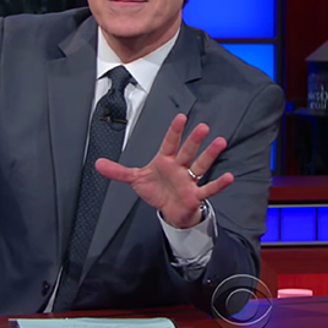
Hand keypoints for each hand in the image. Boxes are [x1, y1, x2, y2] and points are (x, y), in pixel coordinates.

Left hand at [95, 114, 232, 227]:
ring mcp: (188, 181)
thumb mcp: (135, 179)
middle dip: (193, 140)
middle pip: (187, 151)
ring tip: (220, 141)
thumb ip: (118, 171)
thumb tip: (97, 164)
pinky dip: (218, 184)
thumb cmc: (156, 190)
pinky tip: (229, 177)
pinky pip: (208, 189)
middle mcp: (179, 167)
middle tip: (202, 126)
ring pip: (200, 165)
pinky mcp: (195, 196)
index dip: (174, 131)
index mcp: (165, 160)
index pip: (169, 143)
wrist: (168, 210)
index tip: (180, 117)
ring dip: (210, 155)